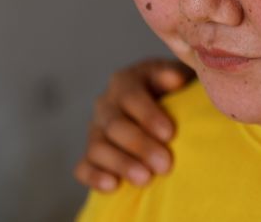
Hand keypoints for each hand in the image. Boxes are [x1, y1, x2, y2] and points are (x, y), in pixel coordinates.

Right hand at [73, 58, 193, 190]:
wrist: (166, 107)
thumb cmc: (176, 91)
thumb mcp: (177, 77)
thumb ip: (174, 75)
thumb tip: (175, 80)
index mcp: (126, 81)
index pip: (131, 97)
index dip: (148, 115)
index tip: (170, 134)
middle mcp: (106, 103)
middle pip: (115, 125)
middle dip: (140, 146)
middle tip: (165, 165)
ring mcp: (95, 130)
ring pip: (98, 147)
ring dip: (121, 164)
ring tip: (145, 179)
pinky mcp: (91, 155)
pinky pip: (83, 167)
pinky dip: (95, 177)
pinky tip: (113, 186)